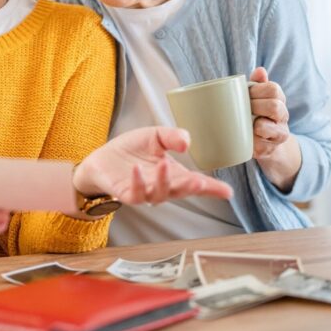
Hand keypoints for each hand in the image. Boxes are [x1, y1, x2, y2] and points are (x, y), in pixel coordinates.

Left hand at [74, 127, 232, 204]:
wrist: (103, 159)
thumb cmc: (132, 150)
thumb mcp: (156, 136)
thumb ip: (172, 136)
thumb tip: (187, 142)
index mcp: (174, 175)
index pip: (196, 183)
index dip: (212, 189)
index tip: (227, 192)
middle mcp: (162, 187)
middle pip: (180, 191)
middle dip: (190, 187)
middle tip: (199, 181)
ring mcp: (145, 193)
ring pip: (159, 194)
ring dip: (164, 181)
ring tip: (166, 165)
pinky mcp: (126, 194)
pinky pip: (135, 194)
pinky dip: (138, 182)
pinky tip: (138, 170)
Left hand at [247, 67, 290, 159]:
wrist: (266, 142)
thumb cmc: (257, 113)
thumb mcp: (257, 97)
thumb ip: (257, 83)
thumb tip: (260, 70)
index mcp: (279, 100)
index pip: (273, 89)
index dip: (257, 90)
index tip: (246, 94)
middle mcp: (283, 117)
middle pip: (274, 106)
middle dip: (255, 105)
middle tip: (244, 108)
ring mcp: (278, 135)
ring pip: (265, 127)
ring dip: (252, 124)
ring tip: (245, 123)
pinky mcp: (268, 150)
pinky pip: (257, 145)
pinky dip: (248, 141)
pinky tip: (245, 138)